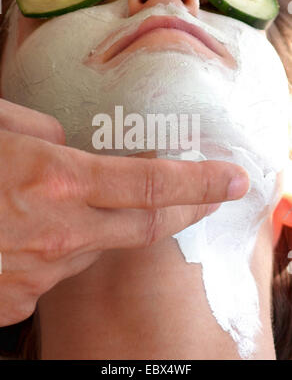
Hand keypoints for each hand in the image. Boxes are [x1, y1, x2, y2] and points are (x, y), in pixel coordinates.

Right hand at [0, 99, 248, 325]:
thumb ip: (44, 138)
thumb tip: (69, 149)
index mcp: (55, 180)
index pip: (152, 185)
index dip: (200, 182)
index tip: (233, 179)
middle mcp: (57, 234)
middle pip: (144, 227)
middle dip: (183, 210)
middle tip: (208, 196)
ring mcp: (37, 275)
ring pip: (95, 247)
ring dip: (97, 224)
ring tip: (62, 202)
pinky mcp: (15, 303)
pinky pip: (56, 270)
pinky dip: (58, 247)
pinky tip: (25, 231)